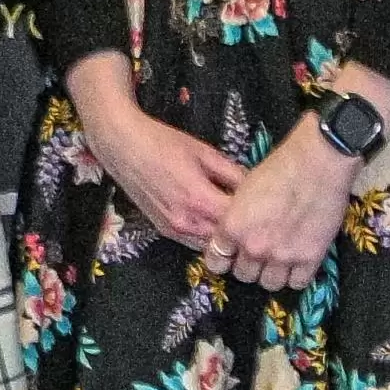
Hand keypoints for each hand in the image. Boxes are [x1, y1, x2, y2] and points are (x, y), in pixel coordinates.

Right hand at [57, 58, 244, 254]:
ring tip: (238, 224)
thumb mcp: (205, 152)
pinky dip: (208, 238)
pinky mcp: (164, 231)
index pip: (241, 221)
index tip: (267, 207)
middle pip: (228, 240)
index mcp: (200, 200)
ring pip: (212, 247)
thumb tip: (256, 187)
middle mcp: (187, 222)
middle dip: (243, 231)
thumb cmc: (163, 143)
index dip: (257, 216)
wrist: (122, 146)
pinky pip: (195, 243)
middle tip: (258, 219)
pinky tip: (215, 223)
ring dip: (225, 239)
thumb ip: (233, 173)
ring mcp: (174, 230)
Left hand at [208, 121, 358, 289]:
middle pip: (244, 275)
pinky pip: (297, 283)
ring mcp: (282, 256)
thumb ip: (236, 216)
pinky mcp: (310, 258)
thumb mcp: (244, 190)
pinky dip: (297, 275)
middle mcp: (253, 247)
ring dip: (272, 273)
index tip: (232, 255)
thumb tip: (235, 232)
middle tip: (260, 253)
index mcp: (232, 228)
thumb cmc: (279, 167)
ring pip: (269, 284)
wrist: (317, 163)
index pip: (216, 262)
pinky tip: (299, 262)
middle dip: (249, 265)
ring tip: (280, 259)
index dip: (224, 259)